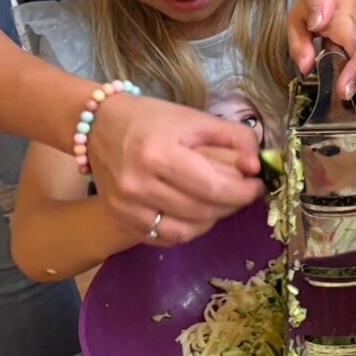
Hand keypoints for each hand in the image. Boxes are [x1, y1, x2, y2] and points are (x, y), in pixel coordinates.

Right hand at [86, 94, 262, 245]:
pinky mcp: (121, 220)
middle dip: (232, 204)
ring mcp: (127, 207)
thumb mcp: (194, 118)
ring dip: (213, 219)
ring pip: (187, 231)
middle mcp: (138, 185)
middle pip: (202, 211)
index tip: (256, 185)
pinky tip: (196, 212)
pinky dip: (189, 229)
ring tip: (219, 201)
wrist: (99, 126)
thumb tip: (257, 167)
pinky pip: (166, 237)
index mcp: (157, 154)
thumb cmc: (150, 119)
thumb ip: (233, 138)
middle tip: (243, 192)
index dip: (242, 192)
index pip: (212, 187)